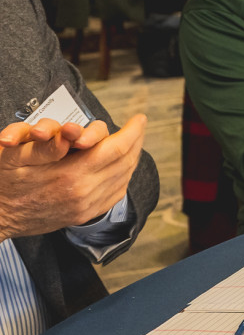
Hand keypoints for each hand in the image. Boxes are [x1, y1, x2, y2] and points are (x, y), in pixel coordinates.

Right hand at [0, 114, 146, 240]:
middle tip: (139, 126)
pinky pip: (115, 194)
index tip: (138, 118)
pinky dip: (124, 176)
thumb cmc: (3, 182)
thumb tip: (70, 134)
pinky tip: (122, 165)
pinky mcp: (84, 215)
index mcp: (69, 175)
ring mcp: (86, 207)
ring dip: (132, 157)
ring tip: (133, 141)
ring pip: (124, 178)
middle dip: (136, 141)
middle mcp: (84, 193)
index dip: (132, 131)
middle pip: (125, 162)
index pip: (115, 149)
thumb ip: (44, 144)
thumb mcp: (14, 157)